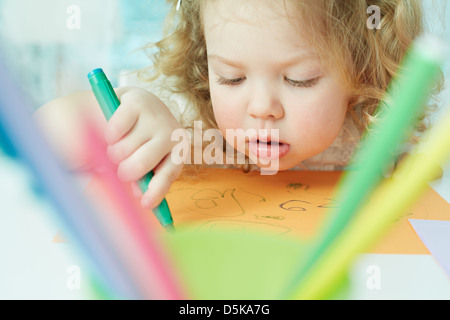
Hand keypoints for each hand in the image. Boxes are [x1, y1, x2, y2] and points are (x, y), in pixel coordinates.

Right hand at [104, 87, 184, 208]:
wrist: (131, 103)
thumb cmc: (139, 140)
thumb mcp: (144, 161)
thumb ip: (143, 178)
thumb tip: (139, 195)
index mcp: (178, 151)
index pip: (168, 174)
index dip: (156, 191)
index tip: (144, 204)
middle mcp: (171, 132)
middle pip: (140, 165)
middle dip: (124, 172)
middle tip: (120, 171)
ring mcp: (155, 116)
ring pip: (122, 150)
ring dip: (112, 153)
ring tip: (116, 147)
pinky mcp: (137, 101)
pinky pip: (114, 132)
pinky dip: (108, 136)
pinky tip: (113, 132)